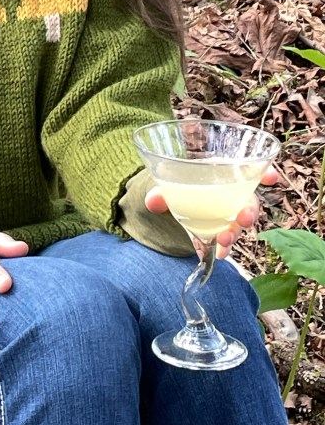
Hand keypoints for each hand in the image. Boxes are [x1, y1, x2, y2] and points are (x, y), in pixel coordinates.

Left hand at [144, 168, 278, 257]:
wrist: (171, 197)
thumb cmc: (177, 181)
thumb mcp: (168, 181)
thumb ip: (161, 191)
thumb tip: (152, 202)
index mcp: (223, 171)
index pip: (251, 169)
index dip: (265, 173)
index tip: (271, 177)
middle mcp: (231, 192)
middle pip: (249, 201)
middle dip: (250, 211)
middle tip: (243, 220)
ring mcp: (227, 213)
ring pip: (238, 223)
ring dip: (235, 233)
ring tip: (224, 241)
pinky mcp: (219, 231)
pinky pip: (224, 239)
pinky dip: (222, 247)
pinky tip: (216, 255)